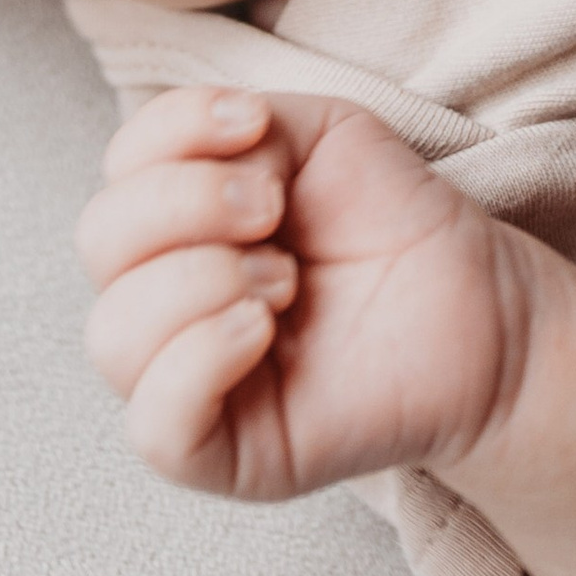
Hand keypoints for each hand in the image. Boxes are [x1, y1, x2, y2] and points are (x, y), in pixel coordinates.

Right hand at [76, 84, 518, 499]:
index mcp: (179, 221)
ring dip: (198, 282)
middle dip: (185, 203)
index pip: (117, 170)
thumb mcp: (319, 135)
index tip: (255, 122)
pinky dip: (197, 361)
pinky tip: (262, 330)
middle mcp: (165, 298)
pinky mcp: (220, 454)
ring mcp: (186, 381)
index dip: (171, 130)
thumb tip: (197, 166)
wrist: (477, 308)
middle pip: (99, 242)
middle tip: (272, 209)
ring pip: (113, 335)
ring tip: (283, 279)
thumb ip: (244, 127)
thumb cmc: (393, 222)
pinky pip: (154, 424)